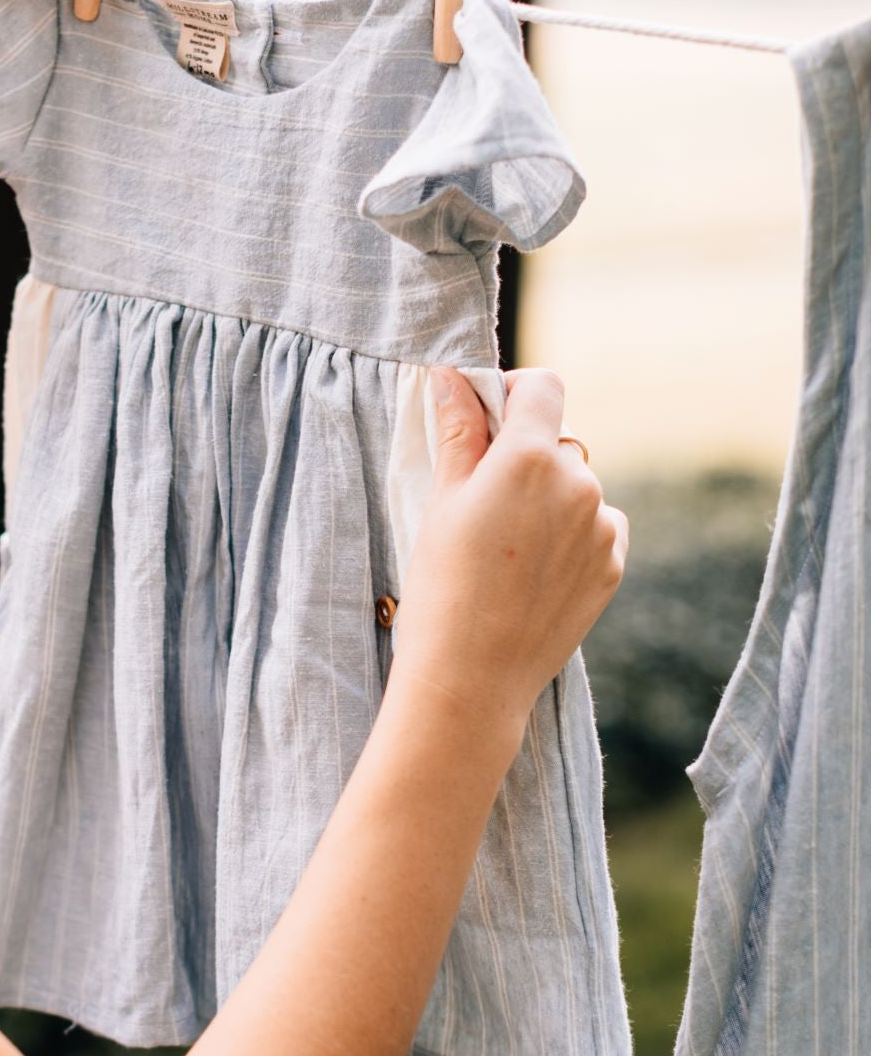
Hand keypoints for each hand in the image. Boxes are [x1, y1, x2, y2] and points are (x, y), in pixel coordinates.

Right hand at [390, 367, 627, 743]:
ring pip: (576, 488)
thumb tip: (453, 377)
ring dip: (548, 500)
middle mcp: (581, 483)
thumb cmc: (443, 587)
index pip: (542, 386)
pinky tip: (530, 573)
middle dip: (524, 457)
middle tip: (481, 503)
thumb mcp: (441, 501)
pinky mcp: (614, 565)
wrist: (472, 679)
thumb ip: (459, 432)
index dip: (513, 392)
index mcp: (532, 457)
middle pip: (556, 442)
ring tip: (505, 551)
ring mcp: (602, 527)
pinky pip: (595, 528)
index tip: (487, 419)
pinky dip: (568, 537)